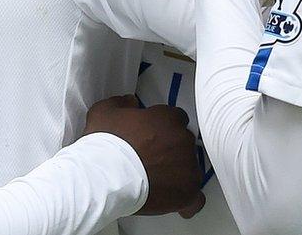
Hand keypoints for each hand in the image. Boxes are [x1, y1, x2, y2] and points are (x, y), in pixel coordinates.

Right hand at [81, 96, 205, 217]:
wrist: (106, 176)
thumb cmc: (106, 144)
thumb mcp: (104, 111)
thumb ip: (122, 103)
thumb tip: (131, 102)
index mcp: (168, 118)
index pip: (176, 118)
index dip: (163, 127)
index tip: (152, 135)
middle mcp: (183, 140)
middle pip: (184, 142)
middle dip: (170, 148)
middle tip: (150, 157)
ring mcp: (188, 168)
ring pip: (190, 168)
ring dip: (178, 172)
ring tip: (156, 180)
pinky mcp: (187, 193)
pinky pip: (196, 198)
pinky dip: (188, 199)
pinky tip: (175, 199)